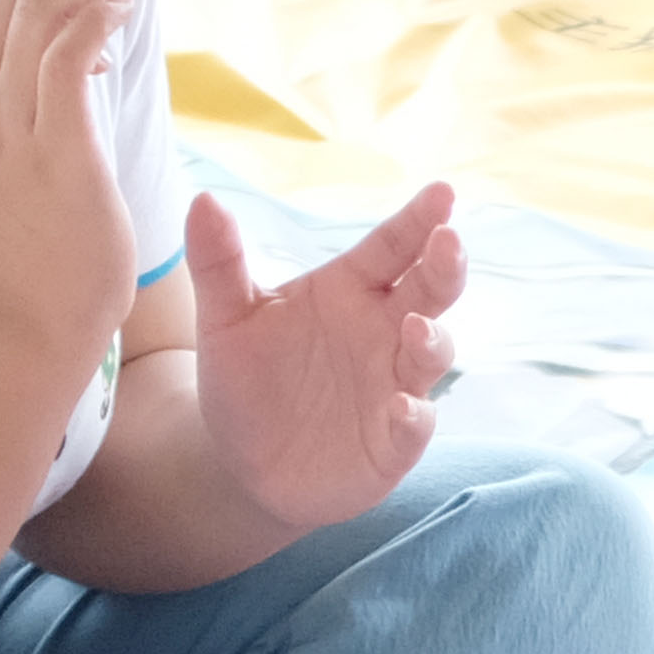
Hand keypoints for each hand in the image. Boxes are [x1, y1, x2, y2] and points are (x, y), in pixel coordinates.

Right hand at [0, 0, 155, 371]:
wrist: (27, 324)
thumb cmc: (34, 246)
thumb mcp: (11, 156)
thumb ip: (32, 98)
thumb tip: (86, 50)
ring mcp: (3, 121)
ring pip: (43, 1)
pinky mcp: (52, 145)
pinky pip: (72, 46)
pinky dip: (105, 10)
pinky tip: (135, 8)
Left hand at [185, 182, 461, 533]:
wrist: (241, 461)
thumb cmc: (245, 379)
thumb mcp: (225, 319)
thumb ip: (219, 261)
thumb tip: (204, 200)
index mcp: (350, 290)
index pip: (391, 247)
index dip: (417, 221)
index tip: (442, 192)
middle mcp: (384, 332)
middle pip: (429, 291)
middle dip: (445, 266)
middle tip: (449, 241)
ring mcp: (394, 386)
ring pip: (431, 354)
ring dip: (431, 340)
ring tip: (415, 327)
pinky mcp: (393, 443)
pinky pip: (415, 426)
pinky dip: (414, 416)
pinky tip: (400, 407)